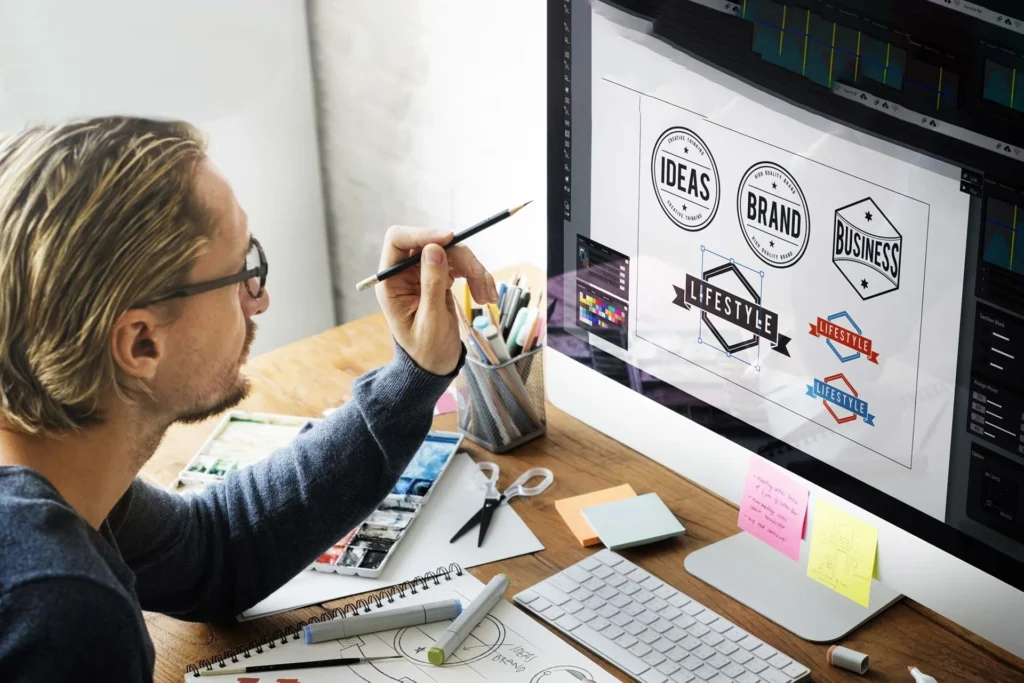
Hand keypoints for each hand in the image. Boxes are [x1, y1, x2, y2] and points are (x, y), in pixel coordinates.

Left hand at [376, 226, 498, 375]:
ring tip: (486, 298)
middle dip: (460, 258)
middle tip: (479, 278)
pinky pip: (462, 266)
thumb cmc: (426, 351)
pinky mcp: (441, 278)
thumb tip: (434, 248)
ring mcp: (424, 274)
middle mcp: (406, 273)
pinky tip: (486, 296)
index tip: (450, 239)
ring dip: (474, 270)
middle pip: (433, 244)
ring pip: (452, 253)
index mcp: (391, 282)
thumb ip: (431, 284)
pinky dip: (478, 278)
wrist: (435, 367)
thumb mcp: (430, 320)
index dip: (423, 234)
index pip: (398, 240)